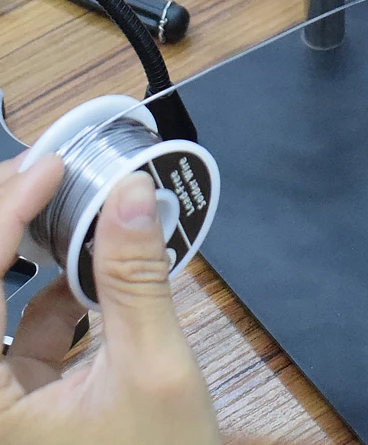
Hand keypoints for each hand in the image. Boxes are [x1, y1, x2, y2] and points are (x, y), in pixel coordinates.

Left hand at [0, 152, 220, 444]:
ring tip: (54, 201)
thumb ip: (136, 279)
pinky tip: (81, 271)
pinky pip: (12, 329)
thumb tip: (133, 193)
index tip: (48, 167)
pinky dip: (41, 290)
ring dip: (12, 249)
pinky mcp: (13, 399)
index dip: (3, 216)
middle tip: (44, 171)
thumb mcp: (154, 370)